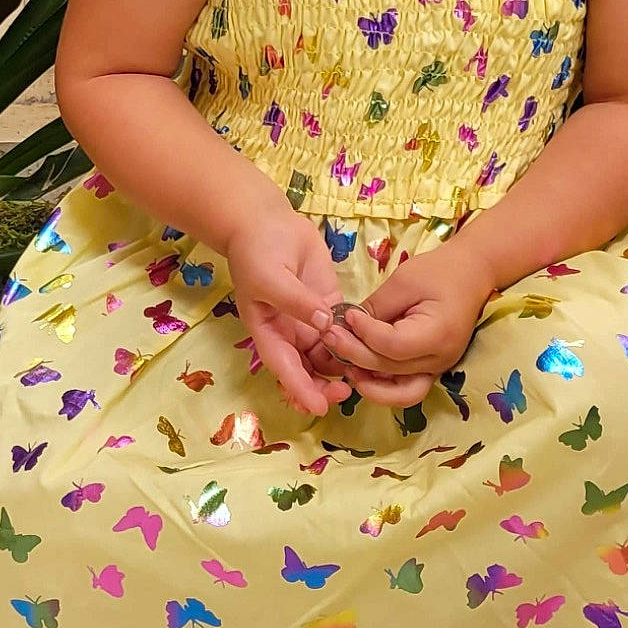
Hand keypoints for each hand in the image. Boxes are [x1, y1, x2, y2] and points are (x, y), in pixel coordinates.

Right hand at [224, 210, 350, 415]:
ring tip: (363, 372)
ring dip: (342, 367)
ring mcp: (310, 320)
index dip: (301, 390)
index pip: (285, 368)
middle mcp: (289, 333)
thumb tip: (323, 325)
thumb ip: (296, 302)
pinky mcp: (327, 304)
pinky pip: (342, 331)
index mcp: (268, 331)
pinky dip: (352, 342)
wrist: (265, 220)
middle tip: (346, 391)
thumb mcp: (270, 276)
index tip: (319, 407)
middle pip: (307, 370)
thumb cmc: (257, 250)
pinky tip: (369, 346)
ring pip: (327, 356)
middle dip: (324, 386)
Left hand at [320, 243, 495, 406]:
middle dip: (355, 355)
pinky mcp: (431, 369)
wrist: (473, 274)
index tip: (347, 316)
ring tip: (344, 364)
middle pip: (390, 369)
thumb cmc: (440, 271)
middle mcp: (440, 360)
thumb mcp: (404, 281)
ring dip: (369, 383)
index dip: (364, 334)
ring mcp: (438, 369)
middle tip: (330, 336)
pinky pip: (405, 388)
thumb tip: (347, 327)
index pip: (392, 345)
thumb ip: (376, 308)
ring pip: (399, 392)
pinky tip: (360, 370)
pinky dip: (382, 385)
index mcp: (438, 334)